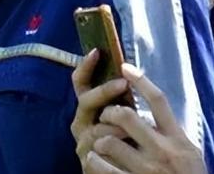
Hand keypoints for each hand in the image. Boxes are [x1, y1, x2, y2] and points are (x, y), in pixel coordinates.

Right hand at [71, 49, 132, 163]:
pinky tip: (126, 151)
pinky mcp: (88, 162)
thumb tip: (129, 70)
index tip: (97, 52)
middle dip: (103, 91)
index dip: (86, 67)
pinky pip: (98, 153)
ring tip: (133, 131)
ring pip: (95, 128)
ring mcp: (83, 143)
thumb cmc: (127, 141)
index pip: (80, 82)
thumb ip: (121, 98)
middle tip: (122, 84)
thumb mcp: (124, 115)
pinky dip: (113, 152)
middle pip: (86, 100)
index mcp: (88, 108)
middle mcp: (81, 123)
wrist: (122, 172)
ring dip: (115, 126)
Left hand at [79, 63, 206, 173]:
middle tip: (106, 116)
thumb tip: (155, 107)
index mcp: (179, 140)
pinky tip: (94, 160)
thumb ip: (173, 133)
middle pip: (127, 116)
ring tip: (99, 144)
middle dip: (110, 112)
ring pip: (109, 141)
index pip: (159, 101)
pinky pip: (103, 167)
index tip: (125, 67)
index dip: (140, 80)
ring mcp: (147, 170)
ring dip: (99, 140)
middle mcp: (163, 152)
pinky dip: (94, 160)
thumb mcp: (190, 154)